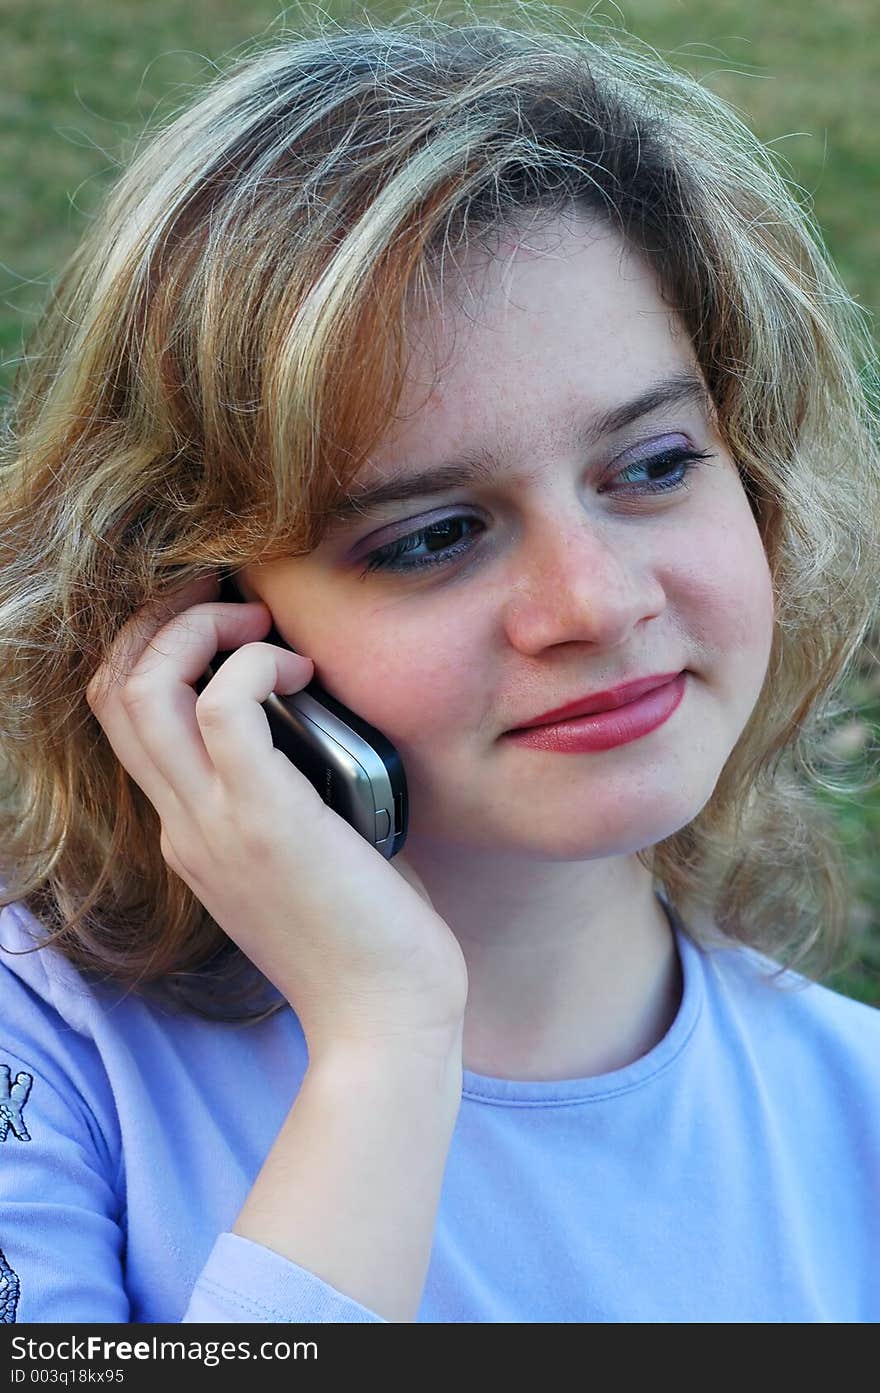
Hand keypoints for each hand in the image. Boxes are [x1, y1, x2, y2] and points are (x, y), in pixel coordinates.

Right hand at [86, 575, 467, 1059]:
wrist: (384, 1022)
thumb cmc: (367, 939)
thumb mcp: (305, 857)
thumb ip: (290, 797)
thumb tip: (321, 724)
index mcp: (190, 831)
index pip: (130, 720)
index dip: (160, 650)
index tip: (225, 623)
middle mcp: (183, 824)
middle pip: (114, 692)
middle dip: (159, 619)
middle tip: (226, 596)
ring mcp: (213, 824)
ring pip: (143, 689)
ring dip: (195, 628)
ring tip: (258, 624)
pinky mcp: (263, 821)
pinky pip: (225, 706)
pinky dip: (254, 664)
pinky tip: (300, 670)